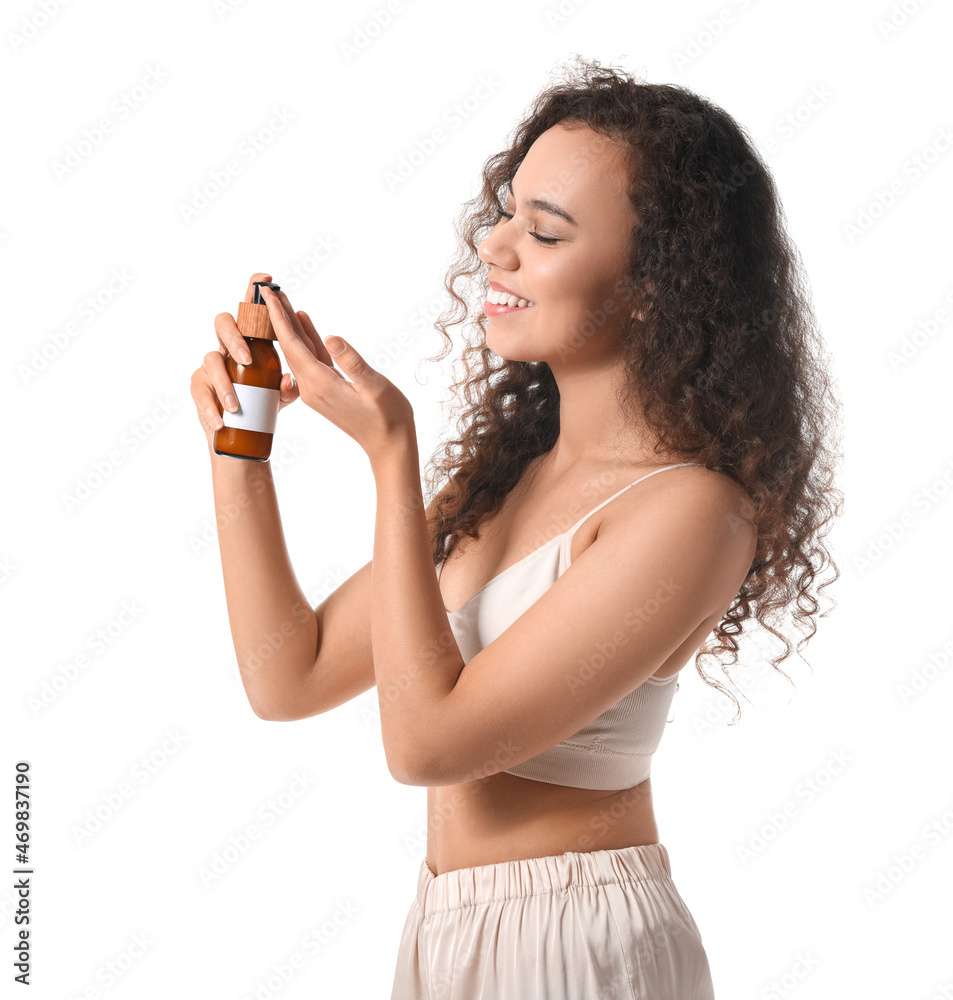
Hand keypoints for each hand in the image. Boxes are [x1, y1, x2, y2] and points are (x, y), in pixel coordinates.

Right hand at [189, 272, 310, 450]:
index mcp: (250, 343)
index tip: (266, 279)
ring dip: (224, 381)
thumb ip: (288, 389)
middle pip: (224, 324)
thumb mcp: (280, 398)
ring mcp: (210, 365)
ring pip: (211, 359)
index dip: (255, 292)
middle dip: (236, 337)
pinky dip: (211, 407)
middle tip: (248, 359)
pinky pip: (201, 391)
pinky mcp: (199, 386)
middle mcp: (227, 347)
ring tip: (236, 405)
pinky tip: (220, 420)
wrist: (238, 436)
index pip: (251, 313)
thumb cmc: (261, 407)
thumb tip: (289, 380)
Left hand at [257, 284, 415, 461]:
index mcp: (320, 384)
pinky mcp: (324, 391)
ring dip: (291, 328)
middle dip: (279, 318)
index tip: (268, 296)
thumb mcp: (373, 386)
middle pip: (289, 347)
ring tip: (284, 302)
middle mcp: (312, 387)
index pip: (293, 345)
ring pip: (298, 353)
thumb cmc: (387, 417)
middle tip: (269, 290)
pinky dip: (306, 341)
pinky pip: (311, 361)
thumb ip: (351, 361)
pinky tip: (304, 325)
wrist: (389, 445)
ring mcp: (316, 390)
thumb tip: (331, 337)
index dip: (280, 319)